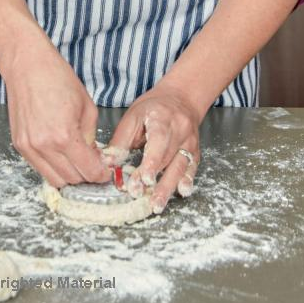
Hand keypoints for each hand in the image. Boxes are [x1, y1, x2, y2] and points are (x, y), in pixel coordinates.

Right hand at [1, 37, 111, 189]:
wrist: (27, 65)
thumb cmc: (57, 78)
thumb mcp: (87, 106)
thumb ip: (91, 136)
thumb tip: (93, 156)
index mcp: (65, 135)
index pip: (88, 171)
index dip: (101, 174)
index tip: (105, 172)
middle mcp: (44, 145)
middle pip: (71, 180)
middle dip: (86, 175)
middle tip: (92, 164)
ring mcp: (29, 147)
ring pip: (54, 179)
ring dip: (68, 174)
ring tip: (76, 160)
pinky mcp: (19, 144)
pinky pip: (39, 167)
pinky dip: (52, 166)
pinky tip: (59, 152)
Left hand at [107, 80, 203, 213]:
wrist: (182, 98)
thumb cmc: (154, 108)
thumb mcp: (133, 115)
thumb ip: (121, 140)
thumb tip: (108, 162)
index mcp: (162, 118)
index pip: (158, 141)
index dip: (151, 161)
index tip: (142, 179)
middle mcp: (179, 130)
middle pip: (167, 158)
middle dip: (154, 180)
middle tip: (141, 196)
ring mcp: (189, 142)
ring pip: (180, 166)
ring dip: (168, 187)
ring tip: (157, 204)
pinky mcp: (195, 151)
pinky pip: (192, 168)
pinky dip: (187, 180)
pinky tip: (183, 191)